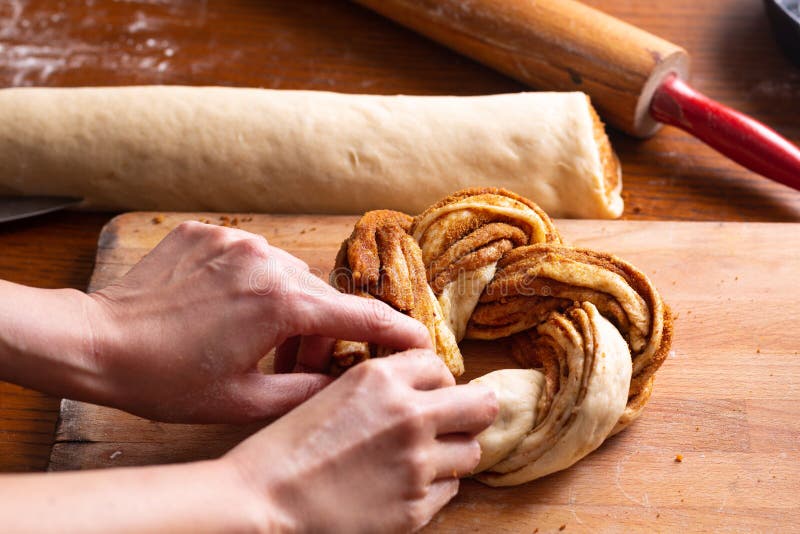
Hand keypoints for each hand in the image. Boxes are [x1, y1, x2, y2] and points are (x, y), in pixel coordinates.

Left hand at [87, 221, 430, 422]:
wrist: (97, 343)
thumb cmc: (166, 380)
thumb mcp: (243, 402)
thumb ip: (305, 393)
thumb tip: (342, 388)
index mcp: (279, 304)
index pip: (358, 316)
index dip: (395, 332)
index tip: (420, 341)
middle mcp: (265, 262)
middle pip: (318, 298)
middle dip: (318, 333)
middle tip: (295, 369)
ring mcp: (235, 242)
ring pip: (286, 276)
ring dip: (284, 309)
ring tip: (254, 343)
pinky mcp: (208, 234)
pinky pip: (251, 259)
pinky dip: (252, 286)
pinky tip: (223, 312)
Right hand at [226, 349, 498, 532]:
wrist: (263, 501)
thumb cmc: (287, 448)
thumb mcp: (333, 392)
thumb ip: (383, 387)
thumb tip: (424, 390)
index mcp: (382, 378)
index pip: (441, 367)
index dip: (437, 381)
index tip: (430, 394)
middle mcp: (408, 415)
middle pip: (481, 405)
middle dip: (472, 411)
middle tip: (458, 421)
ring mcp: (416, 464)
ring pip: (471, 452)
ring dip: (453, 452)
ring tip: (424, 458)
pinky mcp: (415, 507)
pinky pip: (450, 490)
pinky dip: (434, 486)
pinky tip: (404, 485)